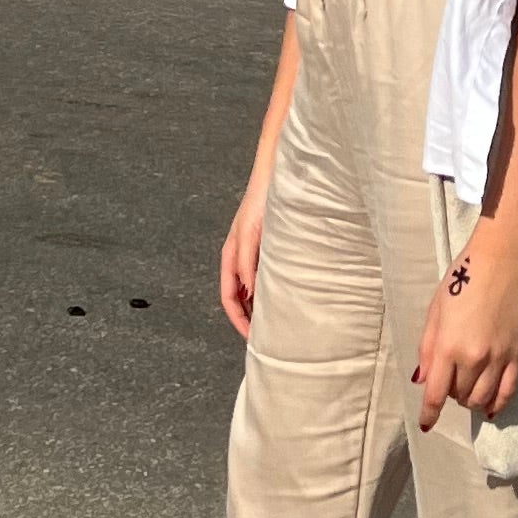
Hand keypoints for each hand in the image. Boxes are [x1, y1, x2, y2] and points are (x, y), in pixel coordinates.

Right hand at [219, 176, 269, 338]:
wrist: (278, 177)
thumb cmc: (261, 202)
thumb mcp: (251, 235)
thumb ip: (247, 264)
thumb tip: (249, 294)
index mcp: (230, 258)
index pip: (229, 299)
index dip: (239, 321)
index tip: (252, 340)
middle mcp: (241, 259)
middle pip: (241, 298)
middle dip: (250, 319)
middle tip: (267, 339)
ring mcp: (256, 254)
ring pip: (255, 289)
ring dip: (262, 306)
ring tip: (278, 324)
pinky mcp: (271, 249)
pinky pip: (269, 277)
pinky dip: (273, 291)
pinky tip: (288, 297)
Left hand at [413, 236, 517, 431]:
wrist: (503, 259)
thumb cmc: (462, 278)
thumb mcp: (436, 310)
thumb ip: (428, 347)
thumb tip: (423, 379)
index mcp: (449, 346)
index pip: (436, 394)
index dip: (429, 413)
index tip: (426, 424)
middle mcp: (474, 358)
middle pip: (459, 396)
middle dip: (450, 394)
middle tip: (449, 380)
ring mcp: (500, 358)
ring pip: (482, 399)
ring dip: (470, 400)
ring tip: (467, 388)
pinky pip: (509, 391)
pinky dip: (497, 404)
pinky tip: (490, 407)